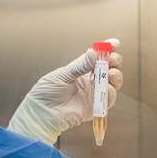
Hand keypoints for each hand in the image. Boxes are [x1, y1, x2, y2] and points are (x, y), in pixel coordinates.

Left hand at [7, 39, 123, 144]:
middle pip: (108, 68)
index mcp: (80, 69)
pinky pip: (108, 99)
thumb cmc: (46, 93)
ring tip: (110, 73)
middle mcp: (89, 80)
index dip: (107, 49)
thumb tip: (93, 52)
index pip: (96, 57)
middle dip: (114, 62)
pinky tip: (106, 88)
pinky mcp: (94, 107)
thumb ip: (80, 65)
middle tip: (112, 60)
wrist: (41, 113)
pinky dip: (110, 92)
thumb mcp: (63, 74)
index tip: (114, 43)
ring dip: (115, 76)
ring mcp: (92, 93)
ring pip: (112, 83)